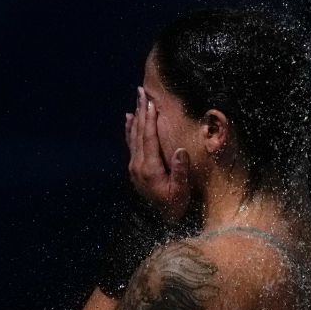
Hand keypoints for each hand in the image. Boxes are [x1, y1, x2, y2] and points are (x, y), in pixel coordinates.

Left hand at [125, 86, 190, 225]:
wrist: (164, 218)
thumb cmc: (176, 203)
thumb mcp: (181, 190)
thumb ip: (180, 171)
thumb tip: (181, 150)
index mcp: (149, 169)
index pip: (148, 139)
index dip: (149, 120)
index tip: (151, 103)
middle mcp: (138, 166)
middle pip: (138, 133)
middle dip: (140, 112)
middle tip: (140, 91)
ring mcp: (134, 167)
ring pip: (133, 137)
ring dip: (135, 117)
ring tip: (136, 100)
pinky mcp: (134, 168)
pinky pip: (131, 144)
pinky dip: (130, 130)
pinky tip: (129, 119)